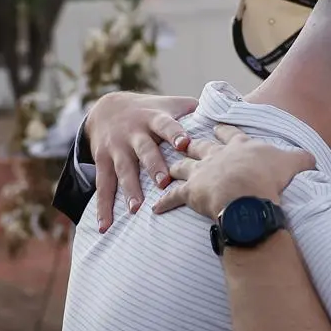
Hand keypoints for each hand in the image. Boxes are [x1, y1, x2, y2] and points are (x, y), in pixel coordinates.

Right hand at [84, 92, 197, 230]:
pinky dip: (103, 207)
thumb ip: (192, 110)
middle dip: (153, 166)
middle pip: (145, 150)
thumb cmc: (149, 111)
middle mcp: (134, 133)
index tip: (185, 144)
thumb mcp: (168, 105)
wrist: (106, 108)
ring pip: (124, 170)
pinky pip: (103, 186)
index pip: (166, 125)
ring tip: (135, 208)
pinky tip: (105, 226)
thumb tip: (228, 112)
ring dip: (129, 189)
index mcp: (154, 119)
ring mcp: (117, 148)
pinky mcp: (102, 161)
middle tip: (163, 183)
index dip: (175, 133)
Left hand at [153, 125, 313, 220]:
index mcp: (240, 147)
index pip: (230, 134)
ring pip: (183, 166)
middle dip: (192, 143)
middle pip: (201, 146)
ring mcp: (201, 172)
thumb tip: (313, 159)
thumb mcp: (294, 163)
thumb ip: (302, 159)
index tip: (215, 125)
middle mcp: (217, 155)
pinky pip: (173, 196)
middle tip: (183, 140)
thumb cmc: (269, 178)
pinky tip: (155, 207)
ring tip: (166, 169)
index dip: (223, 130)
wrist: (247, 195)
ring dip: (174, 167)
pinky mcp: (190, 192)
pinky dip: (164, 202)